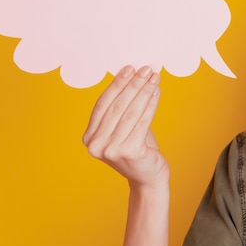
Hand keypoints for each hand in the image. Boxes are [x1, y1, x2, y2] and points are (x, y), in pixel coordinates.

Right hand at [82, 65, 168, 189]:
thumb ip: (122, 107)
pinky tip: (156, 92)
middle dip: (133, 85)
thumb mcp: (123, 128)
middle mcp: (95, 145)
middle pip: (117, 106)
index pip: (103, 104)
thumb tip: (131, 76)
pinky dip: (150, 104)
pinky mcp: (129, 152)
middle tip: (145, 70)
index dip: (117, 84)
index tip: (129, 68)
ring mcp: (110, 150)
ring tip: (154, 78)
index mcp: (89, 137)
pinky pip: (142, 121)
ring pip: (130, 112)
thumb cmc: (137, 149)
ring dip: (144, 91)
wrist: (148, 177)